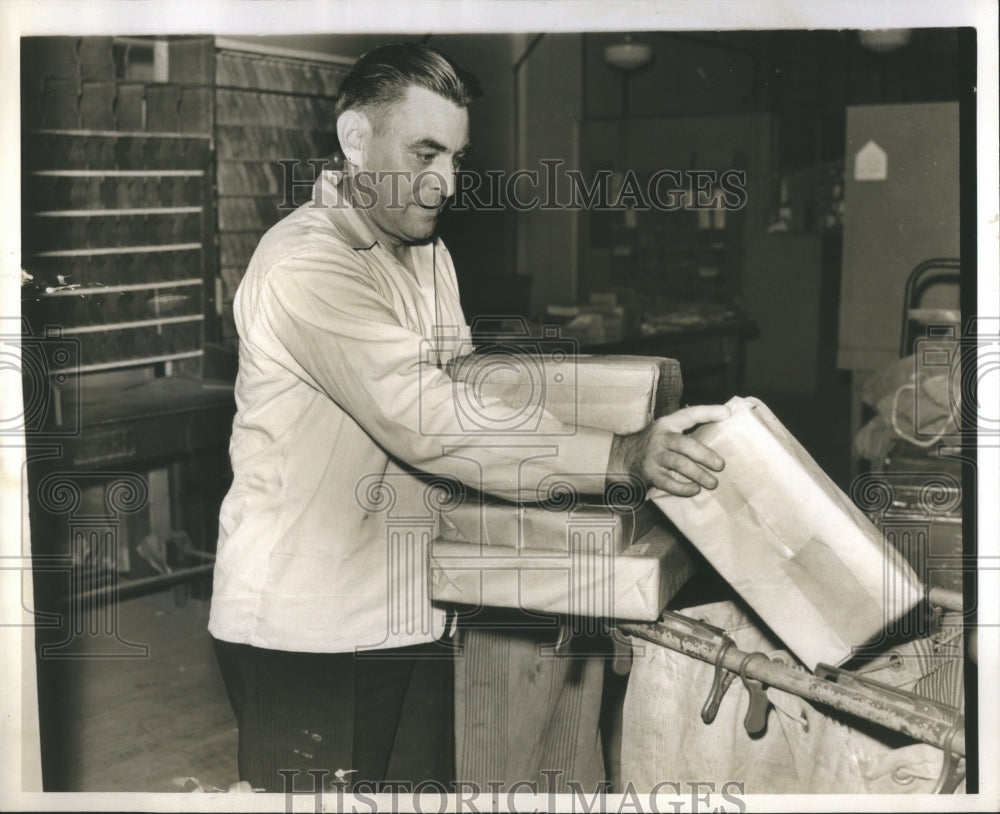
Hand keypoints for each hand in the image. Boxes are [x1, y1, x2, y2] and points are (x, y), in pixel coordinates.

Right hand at [608, 404, 730, 496]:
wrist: (625, 456)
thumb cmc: (656, 443)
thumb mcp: (667, 429)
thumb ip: (688, 428)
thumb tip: (722, 424)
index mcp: (667, 424)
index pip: (689, 414)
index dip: (708, 412)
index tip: (727, 413)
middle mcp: (660, 438)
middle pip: (685, 444)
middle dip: (705, 455)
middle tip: (720, 465)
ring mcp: (654, 456)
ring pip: (679, 464)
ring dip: (698, 474)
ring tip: (713, 483)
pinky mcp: (650, 474)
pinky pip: (668, 483)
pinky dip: (683, 488)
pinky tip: (695, 489)